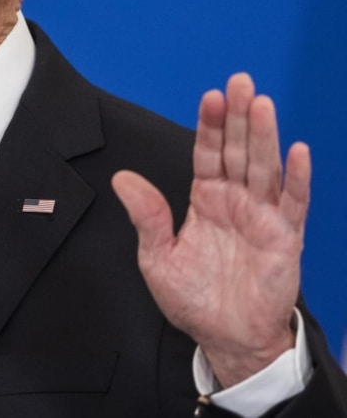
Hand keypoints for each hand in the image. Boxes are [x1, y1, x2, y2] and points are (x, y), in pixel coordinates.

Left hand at [112, 73, 307, 387]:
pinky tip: (297, 152)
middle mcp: (236, 200)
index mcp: (206, 199)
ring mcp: (262, 216)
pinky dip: (297, 178)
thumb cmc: (194, 298)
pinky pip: (294, 203)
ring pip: (264, 167)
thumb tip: (122, 179)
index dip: (209, 125)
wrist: (226, 337)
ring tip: (262, 103)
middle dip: (239, 116)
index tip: (210, 96)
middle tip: (240, 81)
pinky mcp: (285, 238)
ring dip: (264, 136)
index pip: (207, 153)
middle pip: (238, 150)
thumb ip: (146, 216)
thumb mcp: (158, 257)